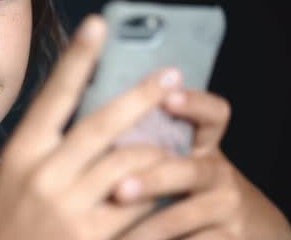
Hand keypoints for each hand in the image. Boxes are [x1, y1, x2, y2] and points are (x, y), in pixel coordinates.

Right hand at [0, 16, 185, 239]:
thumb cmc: (5, 221)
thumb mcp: (13, 176)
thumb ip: (47, 148)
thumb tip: (89, 115)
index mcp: (22, 153)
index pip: (54, 95)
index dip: (77, 57)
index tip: (97, 24)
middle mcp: (45, 174)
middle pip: (103, 124)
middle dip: (143, 95)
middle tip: (172, 76)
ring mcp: (70, 208)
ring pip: (130, 164)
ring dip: (156, 155)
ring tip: (170, 150)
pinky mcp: (93, 239)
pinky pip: (140, 208)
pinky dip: (156, 196)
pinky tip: (166, 191)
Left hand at [113, 89, 290, 238]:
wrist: (236, 225)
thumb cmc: (185, 185)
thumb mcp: (177, 158)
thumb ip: (148, 142)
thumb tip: (89, 129)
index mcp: (203, 145)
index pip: (212, 115)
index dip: (194, 103)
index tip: (167, 99)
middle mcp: (218, 172)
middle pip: (191, 170)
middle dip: (152, 180)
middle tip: (119, 191)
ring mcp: (226, 206)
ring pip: (188, 214)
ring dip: (150, 226)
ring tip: (118, 236)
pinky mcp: (227, 238)